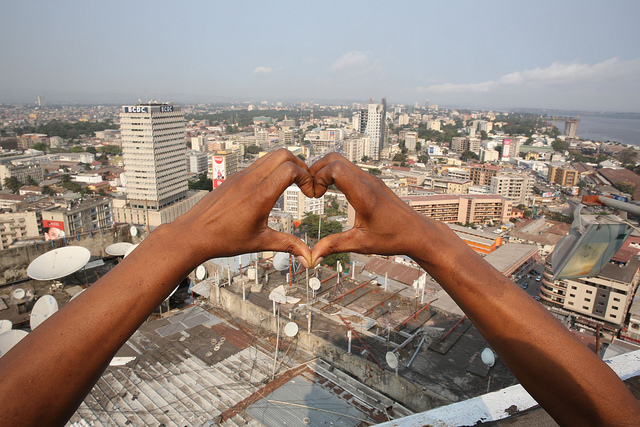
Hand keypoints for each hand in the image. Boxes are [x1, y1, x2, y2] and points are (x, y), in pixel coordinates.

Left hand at [172, 149, 314, 266]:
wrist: (193, 234)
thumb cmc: (223, 239)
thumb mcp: (260, 242)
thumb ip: (288, 245)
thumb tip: (309, 258)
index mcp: (260, 196)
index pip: (290, 169)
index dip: (306, 177)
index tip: (309, 192)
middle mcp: (250, 180)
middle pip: (283, 154)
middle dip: (300, 165)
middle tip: (304, 182)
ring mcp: (240, 176)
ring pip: (269, 156)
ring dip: (285, 164)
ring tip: (291, 183)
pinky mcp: (234, 177)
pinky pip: (257, 164)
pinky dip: (271, 169)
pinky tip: (271, 187)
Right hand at [309, 153, 443, 265]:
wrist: (417, 232)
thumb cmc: (394, 238)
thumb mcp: (361, 244)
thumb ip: (334, 246)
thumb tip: (312, 256)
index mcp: (364, 196)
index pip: (336, 168)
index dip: (318, 177)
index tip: (315, 195)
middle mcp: (368, 182)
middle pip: (335, 158)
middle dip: (316, 170)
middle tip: (311, 190)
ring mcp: (370, 179)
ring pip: (341, 160)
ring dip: (325, 171)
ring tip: (319, 191)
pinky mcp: (372, 181)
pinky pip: (349, 168)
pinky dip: (334, 174)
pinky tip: (331, 190)